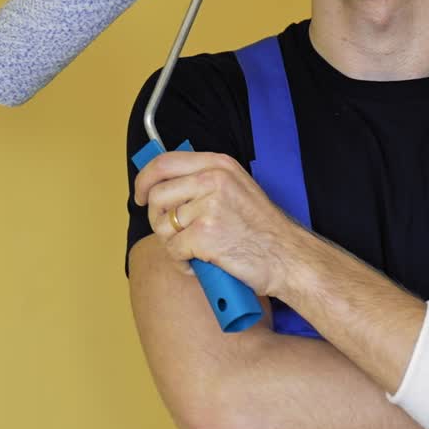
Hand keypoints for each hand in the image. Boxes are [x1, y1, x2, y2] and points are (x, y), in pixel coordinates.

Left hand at [134, 149, 300, 297]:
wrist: (288, 257)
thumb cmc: (264, 229)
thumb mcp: (238, 188)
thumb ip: (205, 181)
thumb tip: (162, 186)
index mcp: (219, 164)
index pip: (164, 163)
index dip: (144, 180)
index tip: (140, 196)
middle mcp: (212, 179)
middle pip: (157, 196)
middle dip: (158, 220)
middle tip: (175, 234)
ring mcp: (209, 206)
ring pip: (163, 226)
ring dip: (173, 245)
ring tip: (196, 252)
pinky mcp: (205, 235)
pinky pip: (173, 250)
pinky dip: (183, 264)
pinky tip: (202, 265)